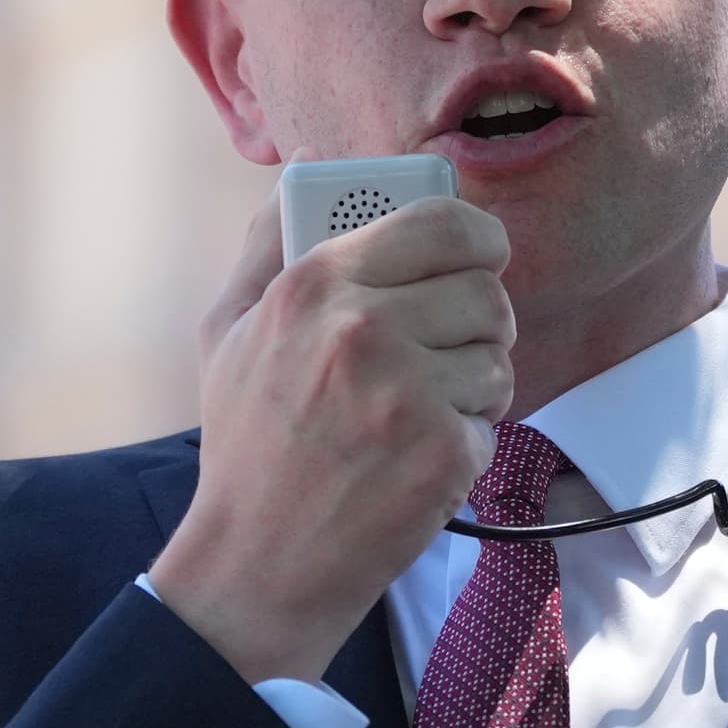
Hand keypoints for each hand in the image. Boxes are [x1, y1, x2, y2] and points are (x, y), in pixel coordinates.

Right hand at [154, 195, 516, 684]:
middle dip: (478, 321)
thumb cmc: (246, 444)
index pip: (441, 223)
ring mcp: (408, 394)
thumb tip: (305, 164)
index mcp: (314, 284)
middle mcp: (364, 329)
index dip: (478, 236)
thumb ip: (267, 242)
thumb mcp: (228, 331)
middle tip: (447, 351)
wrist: (257, 563)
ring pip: (499, 356)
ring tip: (421, 413)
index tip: (482, 253)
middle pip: (486, 291)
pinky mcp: (443, 454)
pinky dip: (466, 443)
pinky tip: (415, 461)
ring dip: (475, 385)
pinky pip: (493, 420)